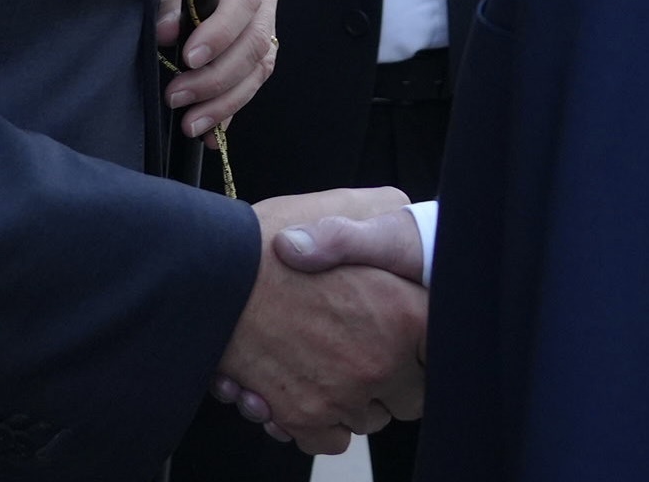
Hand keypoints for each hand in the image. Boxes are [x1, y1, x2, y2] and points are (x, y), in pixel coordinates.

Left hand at [160, 0, 281, 139]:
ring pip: (261, 65)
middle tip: (177, 98)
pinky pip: (253, 76)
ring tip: (191, 124)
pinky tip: (211, 131)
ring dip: (226, 100)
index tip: (187, 58)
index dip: (220, 32)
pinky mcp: (259, 34)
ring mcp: (269, 11)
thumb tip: (167, 33)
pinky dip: (232, 105)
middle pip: (257, 40)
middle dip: (218, 77)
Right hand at [212, 189, 426, 455]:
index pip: (441, 351)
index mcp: (406, 312)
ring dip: (355, 400)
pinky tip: (304, 389)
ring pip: (370, 419)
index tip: (409, 336)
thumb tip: (407, 218)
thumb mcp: (340, 209)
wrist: (207, 273)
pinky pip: (331, 439)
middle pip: (412, 396)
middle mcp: (383, 361)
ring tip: (328, 365)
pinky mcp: (304, 416)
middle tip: (366, 350)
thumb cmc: (273, 237)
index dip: (424, 343)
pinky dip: (321, 422)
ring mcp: (344, 393)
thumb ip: (381, 219)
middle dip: (395, 380)